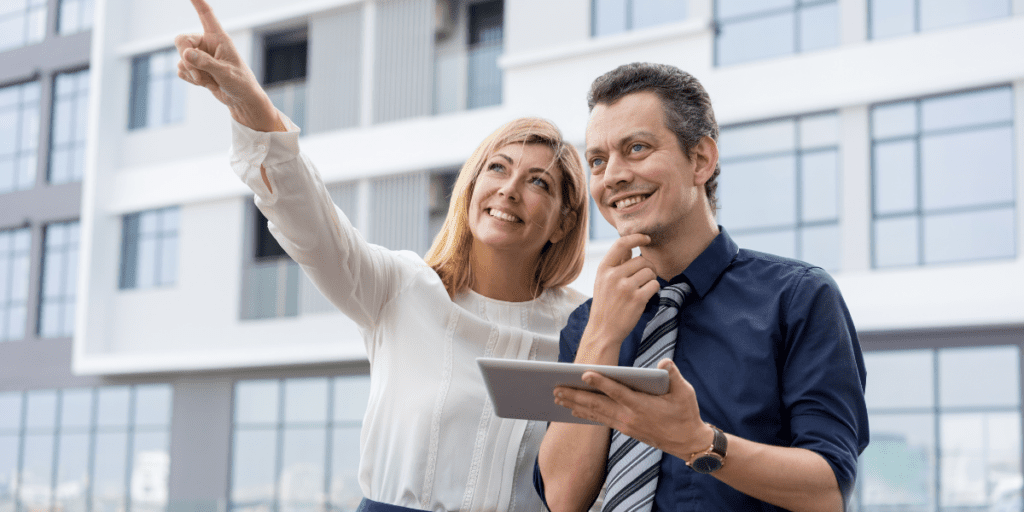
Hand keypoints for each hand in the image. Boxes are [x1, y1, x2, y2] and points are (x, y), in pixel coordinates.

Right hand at [174, 0, 282, 131]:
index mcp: (219, 38)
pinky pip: (181, 70)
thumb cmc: (240, 83)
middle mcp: (207, 43)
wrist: (241, 100)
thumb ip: (206, 63)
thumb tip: (187, 54)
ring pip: (181, 58)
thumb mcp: (225, 73)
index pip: (206, 14)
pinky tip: (204, 83)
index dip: (197, 2)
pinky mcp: (195, 68)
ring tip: (208, 80)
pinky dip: (190, 79)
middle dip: (185, 56)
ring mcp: (199, 56)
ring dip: (192, 73)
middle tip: (197, 72)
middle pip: (181, 40)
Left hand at [554, 358, 711, 458]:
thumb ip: (673, 375)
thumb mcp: (685, 392)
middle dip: (576, 395)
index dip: (600, 382)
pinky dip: (586, 414)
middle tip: (556, 388)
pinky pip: (601, 420)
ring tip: (558, 397)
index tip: (584, 374)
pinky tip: (574, 410)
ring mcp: (625, 425)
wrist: (688, 442)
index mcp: (641, 406)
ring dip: (575, 405)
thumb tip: (664, 363)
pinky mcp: (625, 430)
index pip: (617, 391)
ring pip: (596, 413)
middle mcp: (629, 416)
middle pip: (598, 404)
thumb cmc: (686, 414)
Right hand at [577, 233, 659, 361]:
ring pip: (650, 272)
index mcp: (603, 269)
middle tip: (645, 277)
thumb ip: (616, 264)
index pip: (620, 244)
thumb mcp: (603, 282)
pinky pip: (654, 285)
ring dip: (651, 279)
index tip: (646, 238)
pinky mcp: (637, 299)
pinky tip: (646, 296)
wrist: (603, 331)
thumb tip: (629, 246)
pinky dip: (654, 289)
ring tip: (643, 288)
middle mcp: (613, 276)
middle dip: (648, 267)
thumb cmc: (605, 305)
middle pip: (641, 260)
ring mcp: (625, 288)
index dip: (636, 237)